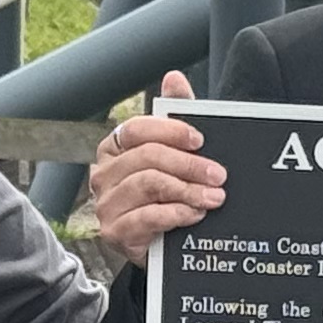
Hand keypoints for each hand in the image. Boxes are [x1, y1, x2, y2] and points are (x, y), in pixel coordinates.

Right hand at [85, 75, 225, 265]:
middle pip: (147, 158)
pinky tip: (194, 214)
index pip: (136, 129)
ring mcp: (105, 204)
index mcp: (114, 148)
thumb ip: (175, 116)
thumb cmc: (167, 194)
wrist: (162, 245)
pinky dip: (176, 214)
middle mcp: (104, 173)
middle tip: (219, 175)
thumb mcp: (176, 154)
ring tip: (212, 197)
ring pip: (148, 185)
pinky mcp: (114, 232)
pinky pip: (146, 217)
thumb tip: (173, 77)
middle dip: (188, 165)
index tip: (200, 140)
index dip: (170, 131)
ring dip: (187, 190)